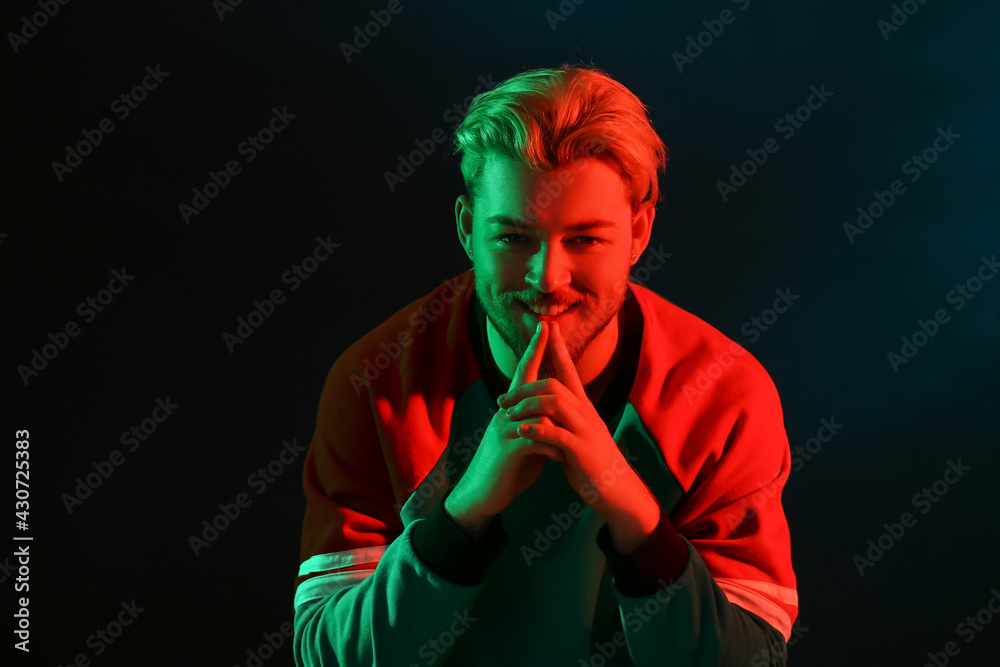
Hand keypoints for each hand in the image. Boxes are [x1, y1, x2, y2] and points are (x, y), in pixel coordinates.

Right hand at [446, 322, 564, 533]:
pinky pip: (533, 439)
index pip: (524, 373)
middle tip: (548, 328)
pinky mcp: (507, 450)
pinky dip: (550, 446)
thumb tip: (556, 410)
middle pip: (525, 378)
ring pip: (535, 410)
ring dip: (555, 419)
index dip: (534, 350)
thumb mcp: (525, 439)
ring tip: (569, 431)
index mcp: (512, 410)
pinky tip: (558, 454)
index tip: (544, 327)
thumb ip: (538, 422)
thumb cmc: (509, 465)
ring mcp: (504, 429)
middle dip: (536, 353)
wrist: (483, 493)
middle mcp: (506, 413)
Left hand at [499, 321, 657, 535]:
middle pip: (554, 384)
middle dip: (525, 387)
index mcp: (583, 406)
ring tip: (508, 415)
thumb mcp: (578, 430)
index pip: (569, 370)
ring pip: (554, 403)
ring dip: (527, 406)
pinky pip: (556, 434)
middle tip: (502, 399)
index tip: (547, 326)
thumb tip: (544, 399)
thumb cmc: (592, 459)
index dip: (558, 347)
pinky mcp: (581, 450)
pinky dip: (537, 431)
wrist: (615, 488)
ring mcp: (584, 430)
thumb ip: (563, 414)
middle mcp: (585, 413)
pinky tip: (522, 432)